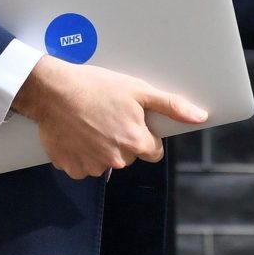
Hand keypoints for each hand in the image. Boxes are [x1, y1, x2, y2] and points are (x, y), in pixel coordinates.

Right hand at [11, 55, 207, 179]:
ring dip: (101, 146)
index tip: (131, 119)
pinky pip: (82, 165)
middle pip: (129, 155)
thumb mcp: (138, 89)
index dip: (144, 133)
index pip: (153, 151)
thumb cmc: (95, 86)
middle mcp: (116, 160)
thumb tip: (200, 116)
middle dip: (122, 138)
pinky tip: (77, 131)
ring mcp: (92, 166)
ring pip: (106, 161)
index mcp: (136, 143)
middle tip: (109, 115)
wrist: (53, 90)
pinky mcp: (71, 167)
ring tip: (90, 120)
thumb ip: (171, 106)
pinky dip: (81, 151)